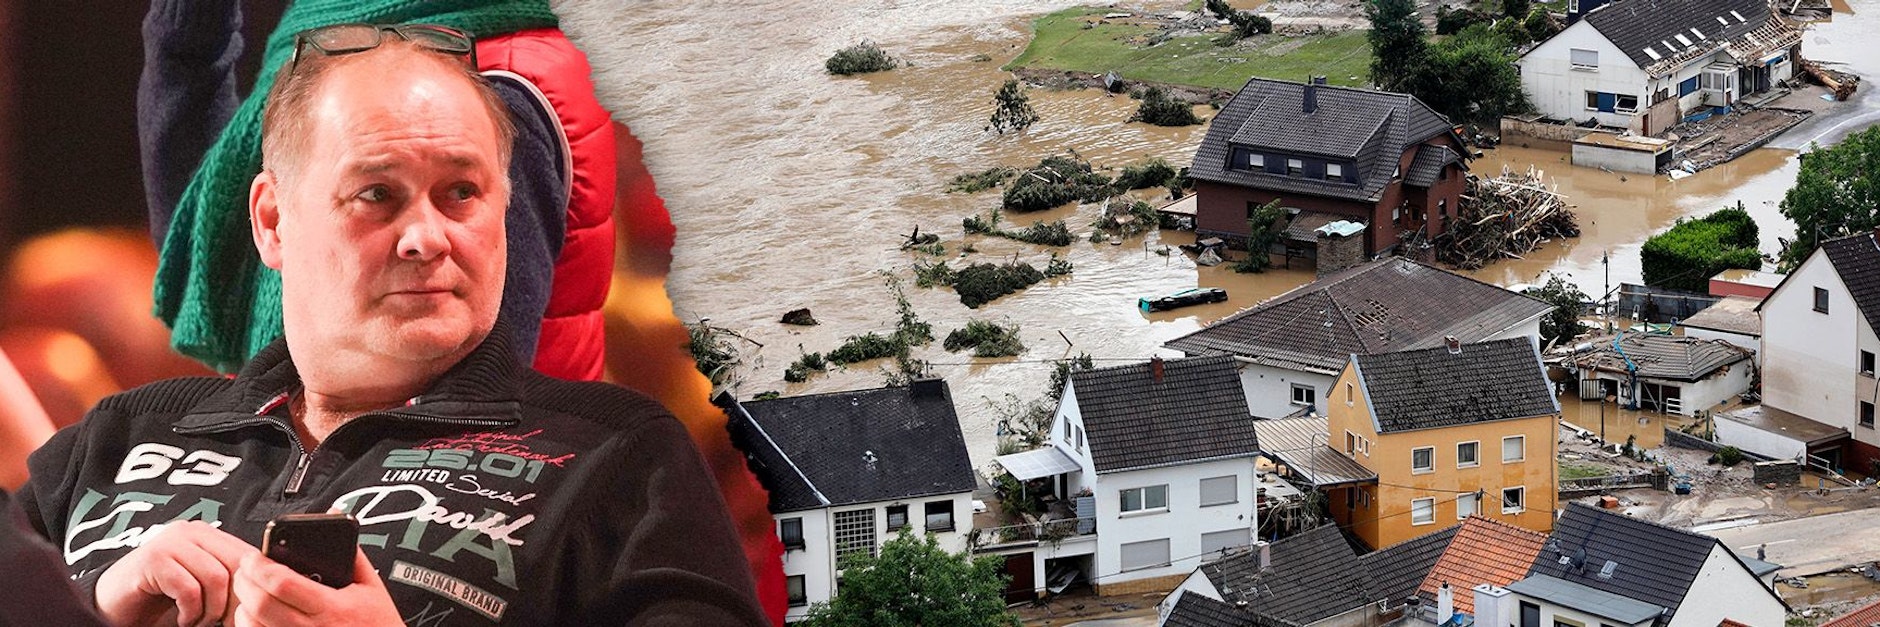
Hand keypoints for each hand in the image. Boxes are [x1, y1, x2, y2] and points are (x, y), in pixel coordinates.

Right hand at [93, 520, 256, 626]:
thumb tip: (265, 592)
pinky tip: (182, 618)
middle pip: (238, 565)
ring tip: (197, 620)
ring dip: (210, 610)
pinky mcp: (153, 559)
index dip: (254, 587)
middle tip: (221, 621)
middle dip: (235, 601)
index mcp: (210, 534)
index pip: (250, 556)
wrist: (116, 607)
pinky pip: (189, 588)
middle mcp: (192, 531)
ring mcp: (171, 542)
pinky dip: (190, 612)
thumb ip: (230, 581)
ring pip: (216, 577)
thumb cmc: (162, 599)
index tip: (248, 612)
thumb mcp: (204, 587)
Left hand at [230, 546, 400, 626]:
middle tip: (245, 568)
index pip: (284, 583)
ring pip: (252, 625)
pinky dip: (248, 625)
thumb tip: (337, 523)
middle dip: (245, 581)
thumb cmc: (378, 626)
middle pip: (260, 604)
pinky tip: (255, 614)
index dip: (261, 566)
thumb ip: (353, 555)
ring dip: (243, 604)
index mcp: (333, 608)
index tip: (254, 556)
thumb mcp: (372, 588)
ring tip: (249, 590)